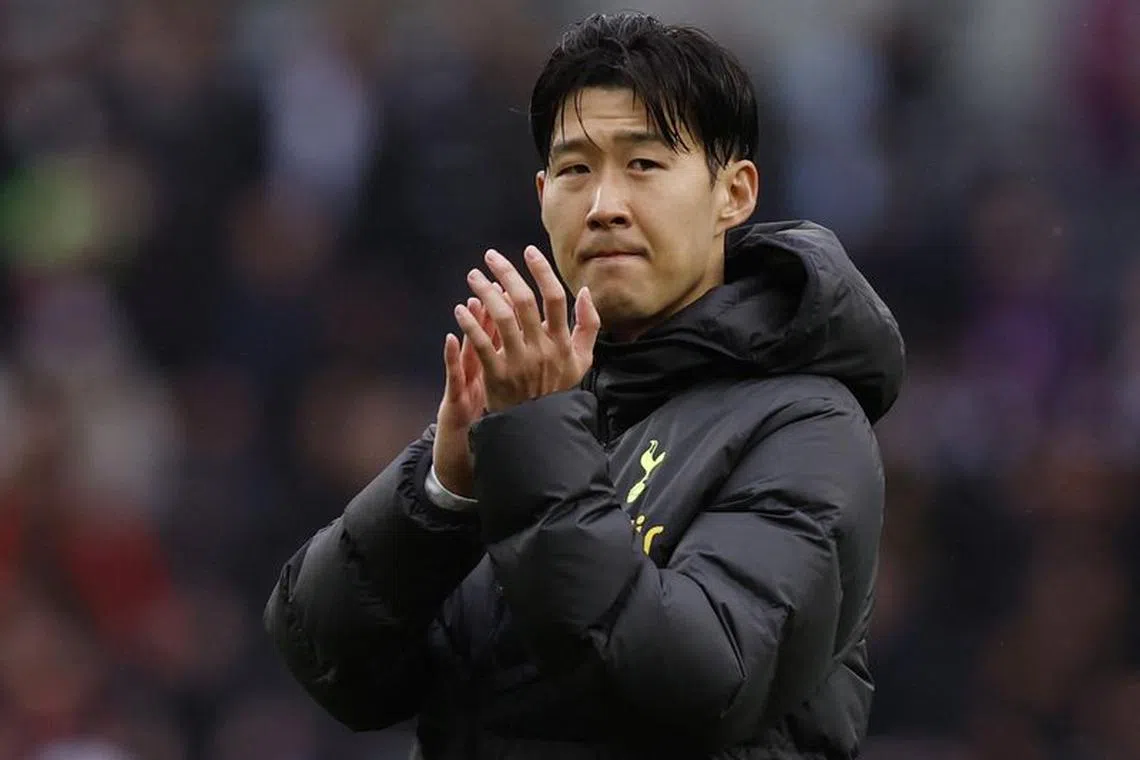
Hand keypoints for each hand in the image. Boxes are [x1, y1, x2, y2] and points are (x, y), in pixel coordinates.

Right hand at [433, 296, 500, 496]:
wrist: (476, 446)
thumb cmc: (490, 412)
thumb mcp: (503, 383)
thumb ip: (513, 356)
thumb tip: (532, 328)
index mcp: (498, 360)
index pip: (508, 326)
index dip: (512, 304)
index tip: (516, 285)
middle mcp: (482, 364)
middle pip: (488, 329)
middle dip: (491, 303)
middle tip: (491, 281)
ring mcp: (468, 378)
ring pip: (470, 344)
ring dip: (471, 320)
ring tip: (471, 300)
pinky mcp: (456, 395)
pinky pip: (453, 373)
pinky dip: (452, 354)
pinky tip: (451, 338)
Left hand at [455, 246, 600, 412]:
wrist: (539, 426)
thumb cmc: (559, 389)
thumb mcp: (583, 359)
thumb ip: (589, 325)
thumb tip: (586, 292)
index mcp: (562, 341)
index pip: (555, 297)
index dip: (542, 271)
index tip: (528, 251)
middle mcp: (542, 348)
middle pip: (523, 300)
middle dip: (505, 272)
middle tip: (490, 256)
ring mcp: (519, 362)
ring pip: (500, 317)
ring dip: (484, 292)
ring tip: (474, 276)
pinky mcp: (498, 375)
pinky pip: (481, 343)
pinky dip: (469, 324)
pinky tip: (460, 308)